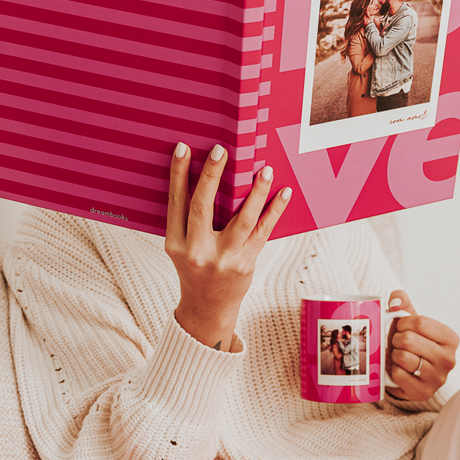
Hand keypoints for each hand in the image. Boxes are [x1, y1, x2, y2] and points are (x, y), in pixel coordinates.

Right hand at [166, 142, 291, 348]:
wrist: (207, 310)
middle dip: (211, 175)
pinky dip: (275, 210)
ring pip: (242, 218)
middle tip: (220, 150)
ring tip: (264, 170)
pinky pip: (264, 231)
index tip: (183, 148)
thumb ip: (189, 220)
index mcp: (176, 244)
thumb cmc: (195, 271)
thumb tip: (208, 177)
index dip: (178, 174)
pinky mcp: (246, 263)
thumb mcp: (181, 248)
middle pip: (203, 206)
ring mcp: (224, 259)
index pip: (175, 203)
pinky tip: (283, 192)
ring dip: (255, 192)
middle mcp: (197, 252)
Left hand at [384, 290, 458, 401]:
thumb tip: (396, 301)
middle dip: (397, 339)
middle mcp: (449, 359)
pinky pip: (398, 375)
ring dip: (394, 355)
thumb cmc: (412, 342)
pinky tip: (399, 370)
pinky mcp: (423, 392)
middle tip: (399, 343)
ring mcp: (438, 378)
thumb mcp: (410, 321)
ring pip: (402, 357)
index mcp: (450, 338)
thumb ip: (402, 303)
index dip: (403, 322)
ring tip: (400, 356)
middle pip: (408, 340)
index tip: (402, 326)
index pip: (420, 322)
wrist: (411, 371)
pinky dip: (393, 370)